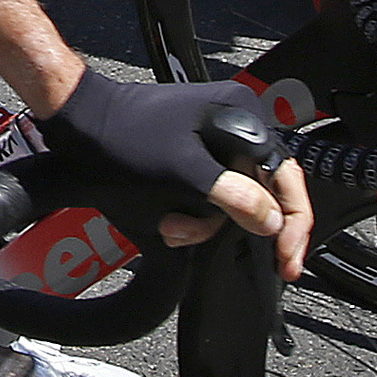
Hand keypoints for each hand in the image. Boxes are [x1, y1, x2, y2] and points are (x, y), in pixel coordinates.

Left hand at [39, 69, 313, 279]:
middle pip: (261, 191)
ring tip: (173, 229)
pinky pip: (214, 193)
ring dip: (206, 223)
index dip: (292, 223)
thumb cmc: (126, 135)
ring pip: (234, 198)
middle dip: (233, 225)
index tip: (287, 261)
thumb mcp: (183, 170)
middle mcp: (236, 122)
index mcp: (243, 115)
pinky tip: (172, 222)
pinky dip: (196, 215)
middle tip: (205, 243)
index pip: (287, 176)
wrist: (84, 123)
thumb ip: (231, 196)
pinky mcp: (198, 152)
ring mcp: (217, 137)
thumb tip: (272, 221)